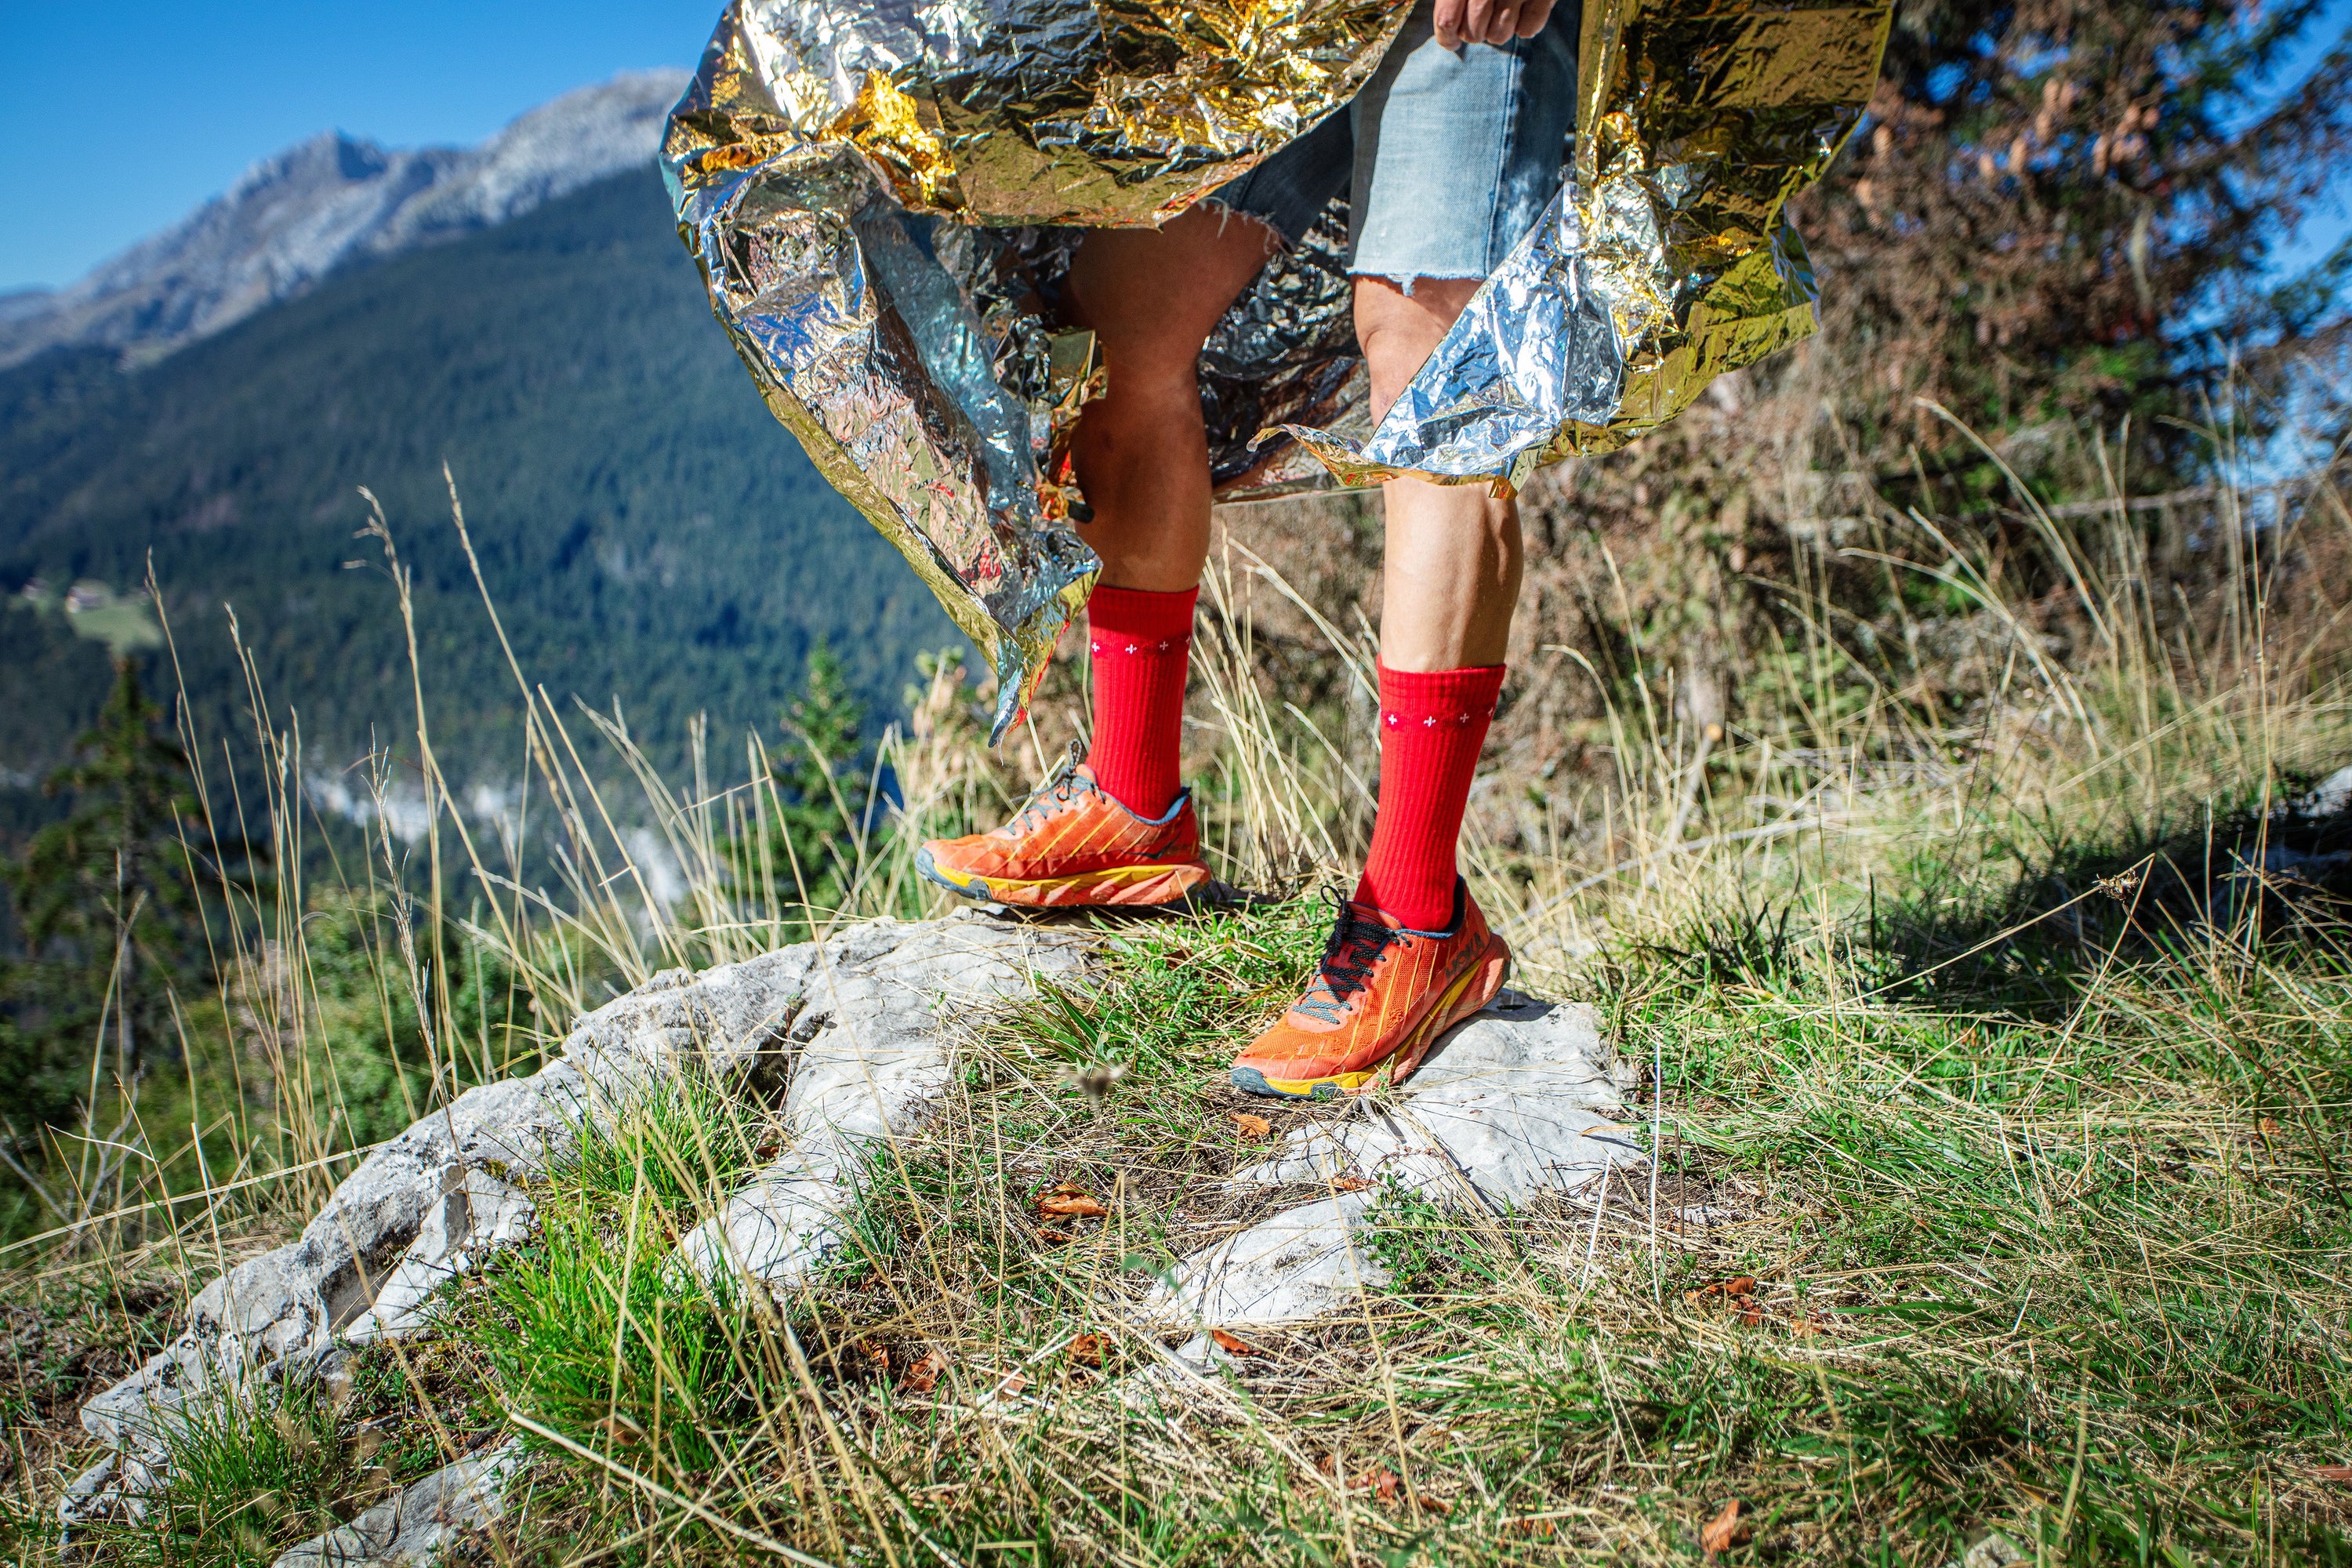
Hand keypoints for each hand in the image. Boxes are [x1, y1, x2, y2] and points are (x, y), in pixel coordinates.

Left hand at [1432, 0, 1555, 48]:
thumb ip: (1453, 0)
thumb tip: (1447, 30)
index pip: (1447, 20)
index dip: (1447, 38)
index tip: (1452, 43)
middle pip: (1473, 31)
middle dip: (1475, 35)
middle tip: (1479, 27)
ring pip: (1499, 33)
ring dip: (1498, 34)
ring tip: (1501, 21)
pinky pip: (1529, 27)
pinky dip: (1525, 29)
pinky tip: (1522, 18)